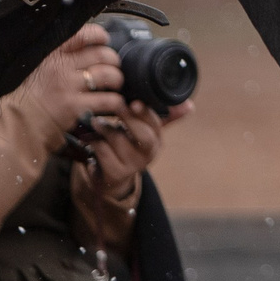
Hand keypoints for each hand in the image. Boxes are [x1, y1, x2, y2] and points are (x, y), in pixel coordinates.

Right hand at [13, 23, 123, 150]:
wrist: (10, 125)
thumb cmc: (19, 99)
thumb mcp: (30, 68)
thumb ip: (51, 57)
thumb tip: (73, 48)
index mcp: (50, 55)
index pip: (83, 35)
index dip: (99, 36)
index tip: (104, 41)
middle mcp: (61, 68)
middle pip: (102, 54)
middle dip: (113, 60)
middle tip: (112, 67)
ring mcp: (69, 87)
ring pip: (109, 75)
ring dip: (117, 79)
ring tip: (114, 85)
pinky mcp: (76, 108)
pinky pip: (108, 100)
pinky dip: (116, 102)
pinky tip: (114, 105)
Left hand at [73, 96, 190, 254]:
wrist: (111, 179)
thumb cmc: (128, 147)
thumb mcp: (145, 132)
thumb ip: (164, 117)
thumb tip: (190, 105)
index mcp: (157, 141)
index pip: (156, 124)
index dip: (146, 113)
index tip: (134, 101)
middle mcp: (148, 155)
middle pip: (144, 136)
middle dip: (128, 118)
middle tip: (115, 105)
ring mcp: (132, 166)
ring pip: (119, 141)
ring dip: (105, 128)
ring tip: (94, 119)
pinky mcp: (115, 174)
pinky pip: (103, 152)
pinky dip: (95, 142)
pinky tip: (89, 136)